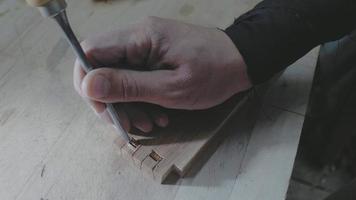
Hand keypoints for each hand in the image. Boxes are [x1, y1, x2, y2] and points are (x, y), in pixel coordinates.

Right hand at [74, 17, 251, 132]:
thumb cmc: (213, 73)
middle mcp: (137, 37)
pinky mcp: (153, 57)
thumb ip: (129, 86)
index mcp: (140, 37)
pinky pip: (134, 79)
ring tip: (150, 123)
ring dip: (128, 105)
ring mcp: (145, 47)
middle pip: (101, 68)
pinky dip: (140, 100)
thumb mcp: (171, 87)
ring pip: (117, 77)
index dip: (87, 82)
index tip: (105, 110)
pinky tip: (156, 115)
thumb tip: (87, 84)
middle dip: (111, 101)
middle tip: (130, 125)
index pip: (90, 52)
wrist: (240, 61)